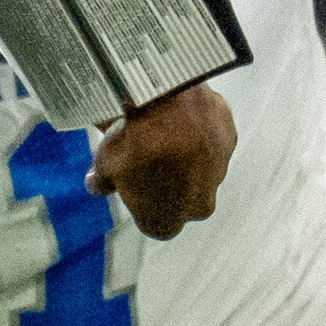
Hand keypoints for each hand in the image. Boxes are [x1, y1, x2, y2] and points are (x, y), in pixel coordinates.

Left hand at [87, 82, 236, 238]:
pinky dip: (199, 132)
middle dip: (168, 183)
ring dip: (186, 157)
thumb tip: (97, 185)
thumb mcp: (105, 164)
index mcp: (165, 221)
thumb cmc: (133, 141)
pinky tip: (179, 116)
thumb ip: (103, 182)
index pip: (156, 224)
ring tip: (162, 133)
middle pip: (183, 199)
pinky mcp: (229, 143)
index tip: (132, 187)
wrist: (165, 102)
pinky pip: (212, 141)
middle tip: (148, 159)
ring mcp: (217, 174)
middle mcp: (198, 206)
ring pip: (200, 170)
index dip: (143, 205)